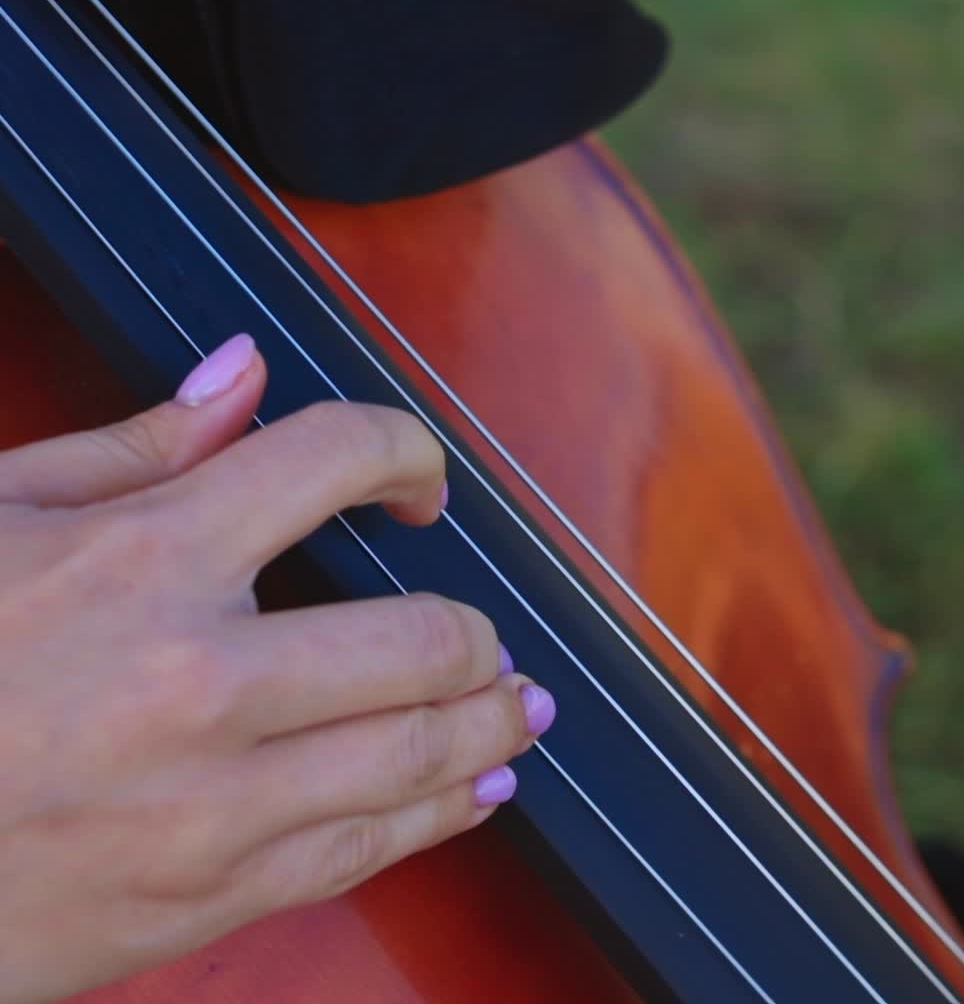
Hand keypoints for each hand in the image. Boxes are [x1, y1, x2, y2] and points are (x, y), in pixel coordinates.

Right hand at [0, 334, 554, 1003]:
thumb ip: (139, 445)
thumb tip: (244, 371)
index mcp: (143, 558)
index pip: (334, 459)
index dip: (406, 452)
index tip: (419, 482)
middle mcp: (195, 678)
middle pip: (421, 634)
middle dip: (475, 627)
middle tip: (487, 629)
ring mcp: (208, 803)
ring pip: (415, 752)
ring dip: (490, 720)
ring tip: (521, 704)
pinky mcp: (203, 897)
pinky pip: (362, 851)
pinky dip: (440, 812)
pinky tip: (476, 790)